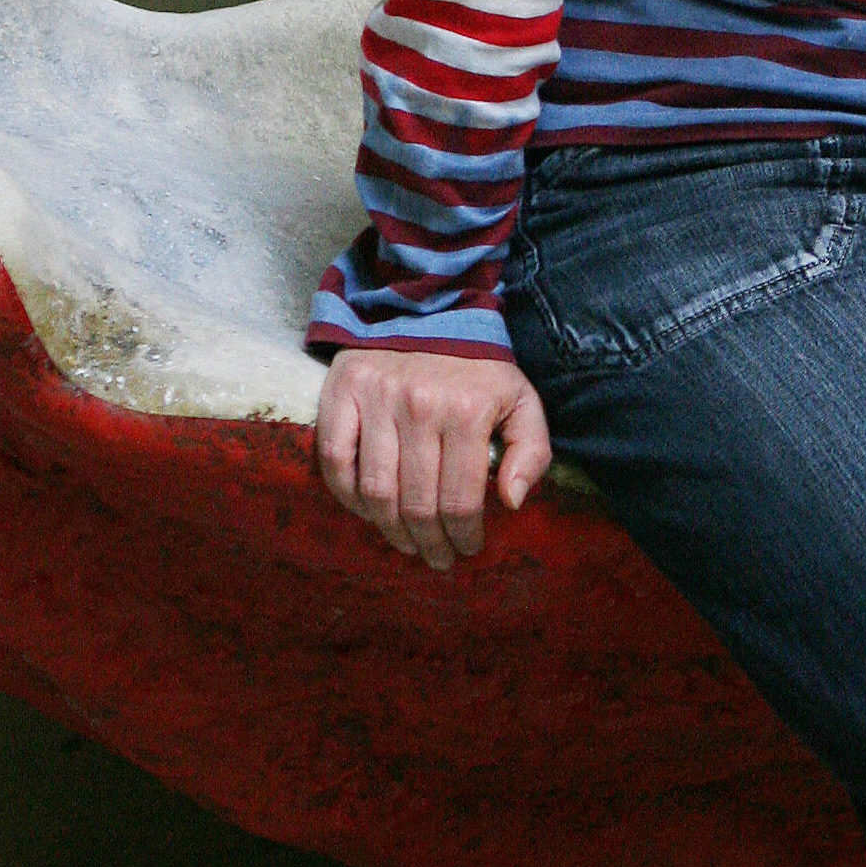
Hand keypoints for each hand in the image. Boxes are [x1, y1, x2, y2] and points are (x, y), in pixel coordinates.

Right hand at [314, 346, 552, 572]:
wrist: (429, 308)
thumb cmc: (478, 366)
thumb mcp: (521, 399)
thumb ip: (530, 450)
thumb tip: (511, 502)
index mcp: (468, 412)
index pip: (461, 499)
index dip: (464, 535)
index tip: (467, 549)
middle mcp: (420, 407)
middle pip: (417, 504)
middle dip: (430, 543)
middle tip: (437, 558)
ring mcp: (376, 401)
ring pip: (376, 492)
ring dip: (390, 530)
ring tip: (406, 544)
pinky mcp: (342, 394)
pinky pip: (336, 462)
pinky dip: (347, 496)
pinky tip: (367, 511)